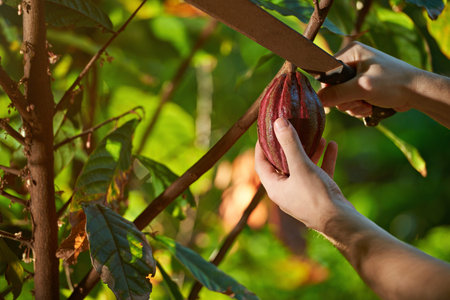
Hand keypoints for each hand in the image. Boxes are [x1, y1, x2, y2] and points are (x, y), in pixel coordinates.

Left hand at [255, 117, 351, 231]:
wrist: (341, 223)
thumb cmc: (316, 196)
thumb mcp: (301, 166)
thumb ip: (289, 144)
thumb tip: (278, 122)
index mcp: (275, 187)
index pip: (261, 163)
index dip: (262, 146)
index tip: (266, 130)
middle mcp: (286, 191)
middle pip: (283, 164)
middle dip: (289, 145)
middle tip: (291, 128)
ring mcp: (302, 194)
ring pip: (302, 168)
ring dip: (309, 151)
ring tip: (316, 135)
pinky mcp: (319, 195)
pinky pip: (318, 173)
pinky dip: (323, 160)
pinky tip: (332, 145)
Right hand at [318, 42, 418, 117]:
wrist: (417, 92)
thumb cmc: (393, 83)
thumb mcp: (363, 88)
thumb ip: (337, 93)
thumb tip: (317, 100)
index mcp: (351, 52)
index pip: (326, 72)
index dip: (329, 89)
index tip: (340, 98)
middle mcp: (353, 62)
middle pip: (333, 87)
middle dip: (345, 100)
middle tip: (360, 101)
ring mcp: (358, 76)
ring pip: (341, 97)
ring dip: (353, 106)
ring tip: (367, 105)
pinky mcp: (364, 87)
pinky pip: (351, 101)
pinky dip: (358, 108)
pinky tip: (370, 107)